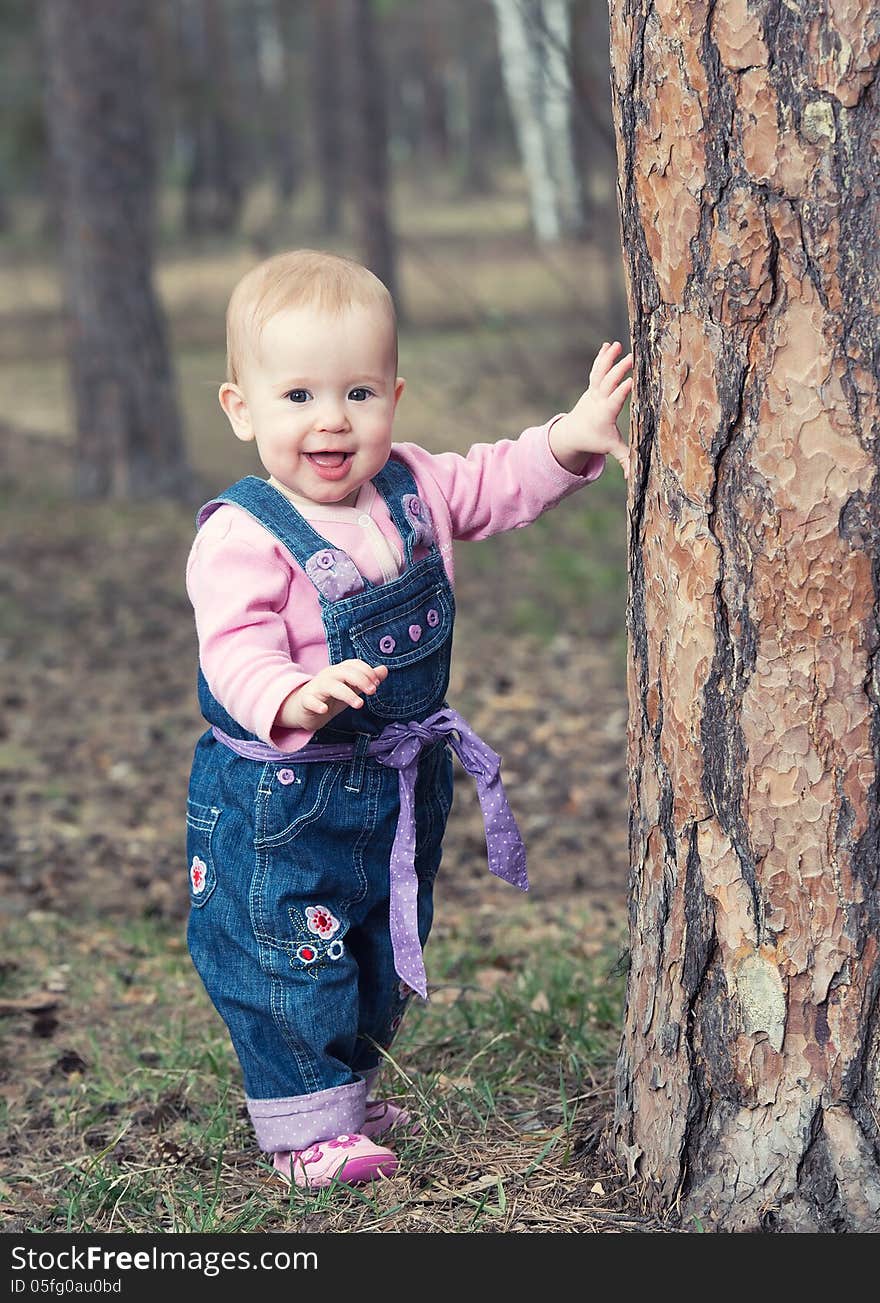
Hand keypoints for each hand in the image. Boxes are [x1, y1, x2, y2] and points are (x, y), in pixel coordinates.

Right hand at [278, 660, 388, 729]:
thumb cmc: (331, 697)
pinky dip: (317, 704)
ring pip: (331, 686)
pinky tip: (324, 710)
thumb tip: (384, 670)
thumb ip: (367, 680)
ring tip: (359, 704)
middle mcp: (328, 676)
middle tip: (373, 692)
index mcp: (339, 671)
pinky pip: (310, 700)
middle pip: (344, 672)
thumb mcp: (351, 688)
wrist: (304, 709)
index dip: (367, 672)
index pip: (354, 664)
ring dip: (347, 694)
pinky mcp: (306, 701)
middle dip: (361, 680)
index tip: (376, 684)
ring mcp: (316, 688)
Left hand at [550, 341, 632, 480]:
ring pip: (600, 372)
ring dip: (608, 358)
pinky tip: (608, 346)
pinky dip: (602, 357)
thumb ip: (625, 459)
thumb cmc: (595, 440)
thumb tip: (634, 478)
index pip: (615, 400)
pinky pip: (596, 369)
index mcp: (605, 413)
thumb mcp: (610, 449)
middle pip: (608, 382)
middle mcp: (598, 399)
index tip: (632, 380)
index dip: (622, 390)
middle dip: (619, 370)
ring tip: (616, 344)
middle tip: (632, 357)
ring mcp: (593, 391)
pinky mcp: (592, 386)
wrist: (573, 434)